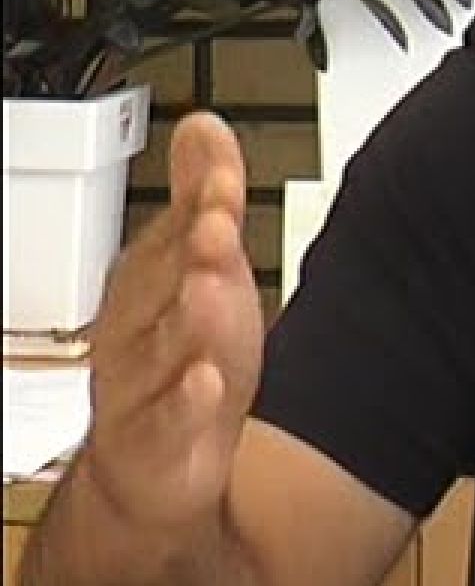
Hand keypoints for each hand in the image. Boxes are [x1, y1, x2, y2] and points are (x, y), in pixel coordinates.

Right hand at [80, 112, 260, 534]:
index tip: (225, 177)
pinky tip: (205, 381)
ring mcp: (141, 385)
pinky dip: (185, 401)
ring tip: (210, 288)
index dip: (202, 202)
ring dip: (187, 317)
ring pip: (161, 347)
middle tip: (217, 220)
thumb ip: (203, 198)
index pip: (173, 231)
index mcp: (147, 281)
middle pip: (160, 285)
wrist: (156, 463)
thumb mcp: (201, 268)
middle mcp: (136, 328)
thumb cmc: (184, 352)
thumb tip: (204, 126)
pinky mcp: (154, 440)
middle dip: (188, 250)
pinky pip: (166, 419)